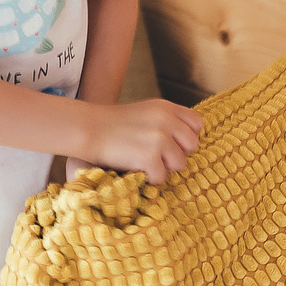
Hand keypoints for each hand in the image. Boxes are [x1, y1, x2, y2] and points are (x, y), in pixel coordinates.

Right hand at [82, 98, 204, 183]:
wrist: (88, 128)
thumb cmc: (113, 124)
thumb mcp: (146, 112)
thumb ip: (167, 121)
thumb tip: (188, 141)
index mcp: (166, 107)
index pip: (197, 124)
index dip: (187, 137)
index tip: (173, 144)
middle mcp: (166, 121)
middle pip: (192, 146)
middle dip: (177, 154)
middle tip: (158, 156)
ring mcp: (159, 139)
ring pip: (179, 163)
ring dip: (164, 167)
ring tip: (145, 162)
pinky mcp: (149, 157)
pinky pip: (161, 177)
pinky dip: (149, 178)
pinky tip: (136, 169)